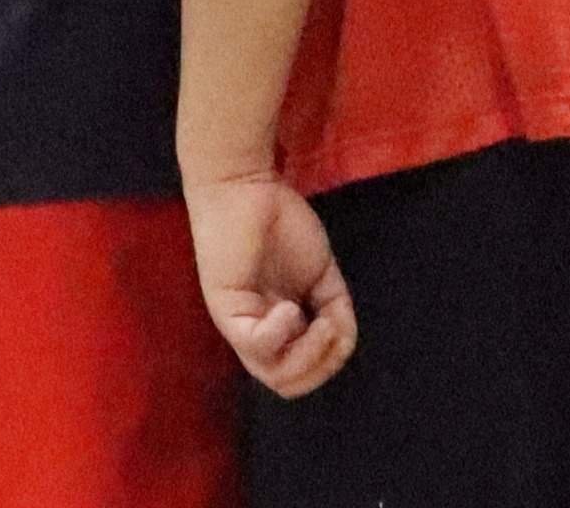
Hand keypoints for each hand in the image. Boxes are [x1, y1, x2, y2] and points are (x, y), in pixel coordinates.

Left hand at [189, 171, 359, 395]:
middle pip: (287, 383)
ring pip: (272, 374)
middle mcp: (256, 331)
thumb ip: (333, 308)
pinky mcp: (227, 311)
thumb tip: (342, 339)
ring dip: (309, 355)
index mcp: (277, 326)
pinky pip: (255, 345)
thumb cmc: (280, 221)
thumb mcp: (320, 273)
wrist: (245, 185)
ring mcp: (240, 324)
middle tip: (334, 329)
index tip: (342, 326)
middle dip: (323, 365)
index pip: (300, 372)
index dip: (329, 360)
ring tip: (321, 322)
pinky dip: (281, 333)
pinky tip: (290, 307)